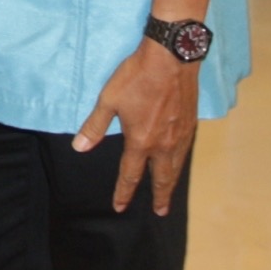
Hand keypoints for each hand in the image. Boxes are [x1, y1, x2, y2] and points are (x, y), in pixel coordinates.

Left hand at [72, 40, 199, 214]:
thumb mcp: (109, 100)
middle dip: (158, 197)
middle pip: (161, 178)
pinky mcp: (191, 123)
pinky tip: (179, 161)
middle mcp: (164, 144)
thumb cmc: (137, 77)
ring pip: (176, 167)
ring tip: (168, 193)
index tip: (120, 207)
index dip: (123, 193)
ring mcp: (180, 135)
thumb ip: (95, 126)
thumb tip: (79, 147)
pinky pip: (185, 151)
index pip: (130, 175)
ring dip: (171, 183)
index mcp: (141, 141)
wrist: (171, 57)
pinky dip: (181, 163)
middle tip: (159, 212)